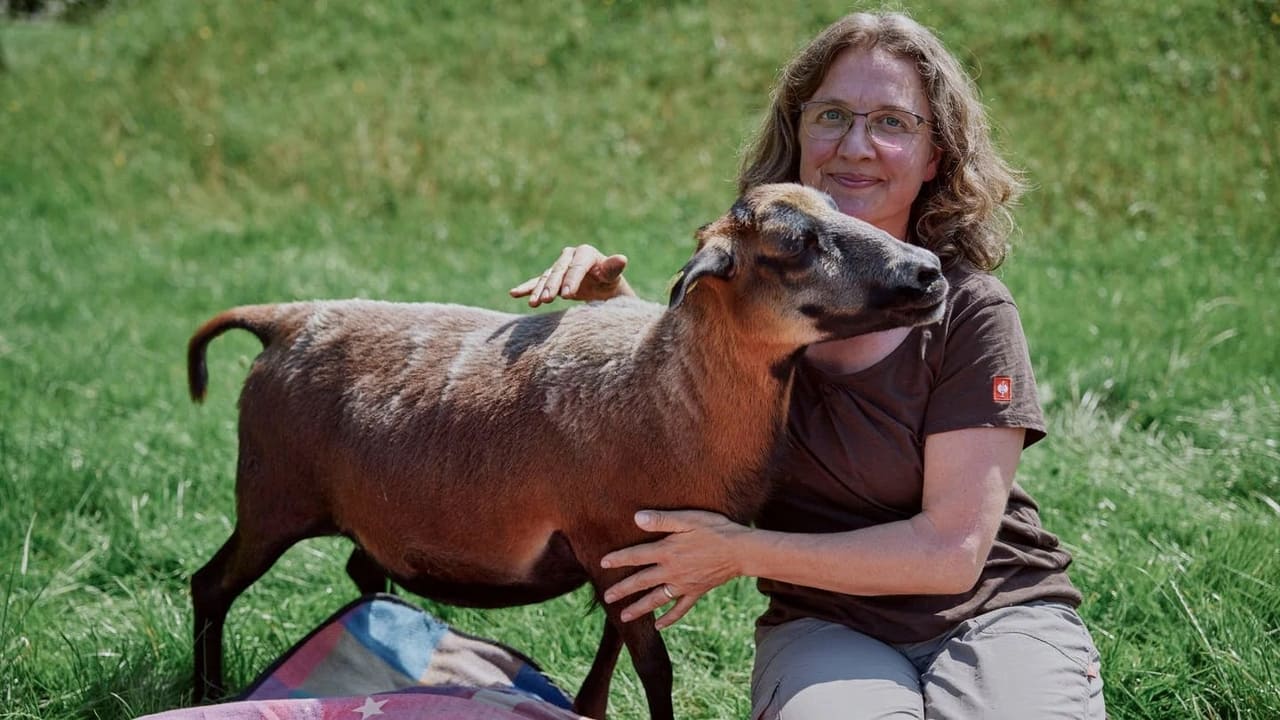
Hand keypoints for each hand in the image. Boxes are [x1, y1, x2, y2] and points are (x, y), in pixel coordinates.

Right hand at [509, 244, 630, 307]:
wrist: (603, 288)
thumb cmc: (610, 282)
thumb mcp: (613, 276)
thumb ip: (613, 268)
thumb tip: (622, 258)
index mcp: (585, 253)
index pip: (576, 267)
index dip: (571, 280)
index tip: (567, 295)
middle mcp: (569, 256)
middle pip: (558, 271)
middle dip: (552, 286)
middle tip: (547, 300)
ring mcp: (558, 267)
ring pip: (546, 277)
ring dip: (539, 290)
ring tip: (534, 303)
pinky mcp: (551, 278)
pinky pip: (537, 282)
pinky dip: (526, 288)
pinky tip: (514, 293)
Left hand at [600, 510, 748, 628]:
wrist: (741, 550)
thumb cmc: (715, 529)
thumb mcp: (688, 519)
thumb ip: (662, 520)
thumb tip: (637, 517)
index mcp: (667, 551)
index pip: (636, 556)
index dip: (619, 559)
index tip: (603, 563)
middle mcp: (672, 571)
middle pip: (641, 582)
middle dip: (622, 590)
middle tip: (606, 597)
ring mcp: (684, 584)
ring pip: (656, 599)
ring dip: (639, 608)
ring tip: (624, 617)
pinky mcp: (696, 592)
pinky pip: (680, 609)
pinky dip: (669, 619)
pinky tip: (659, 627)